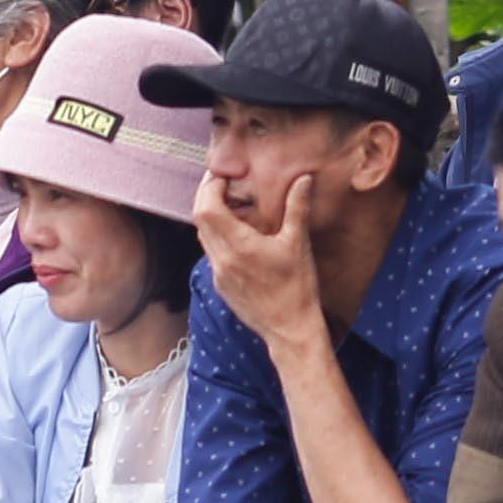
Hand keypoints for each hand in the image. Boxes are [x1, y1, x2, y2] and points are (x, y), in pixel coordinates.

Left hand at [196, 164, 326, 351]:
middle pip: (199, 218)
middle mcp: (221, 258)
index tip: (224, 174)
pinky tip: (236, 232)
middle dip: (207, 196)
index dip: (210, 186)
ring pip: (203, 235)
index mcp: (238, 246)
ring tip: (230, 202)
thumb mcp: (298, 243)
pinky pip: (210, 252)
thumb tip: (303, 178)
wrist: (289, 329)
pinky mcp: (219, 284)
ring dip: (210, 215)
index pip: (207, 207)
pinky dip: (216, 235)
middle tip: (222, 181)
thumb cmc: (298, 287)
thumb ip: (297, 207)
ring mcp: (217, 273)